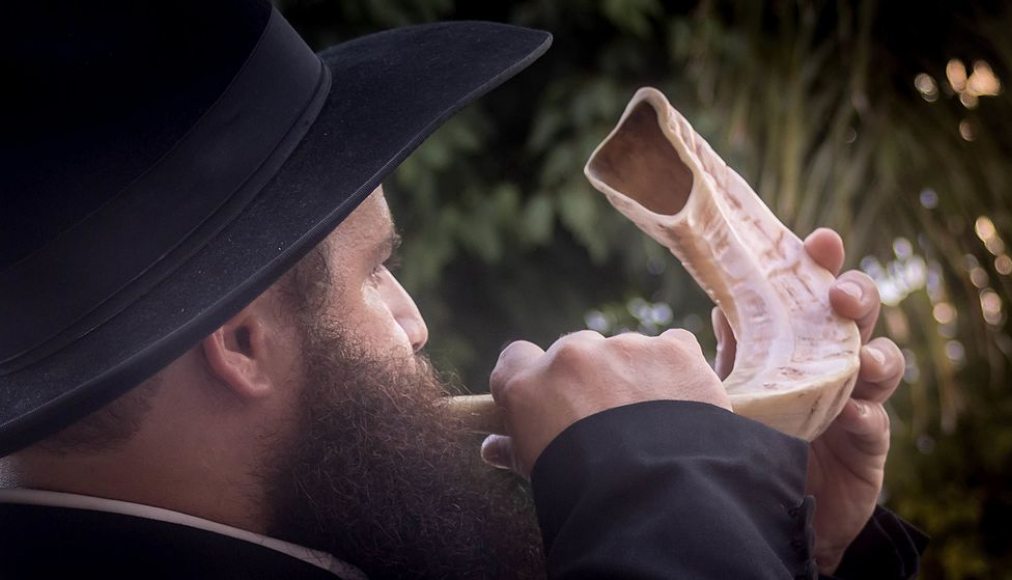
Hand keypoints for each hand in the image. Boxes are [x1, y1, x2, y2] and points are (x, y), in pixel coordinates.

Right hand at [482, 329, 729, 476]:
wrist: (653, 499)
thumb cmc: (582, 494)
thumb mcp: (538, 472)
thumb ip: (512, 450)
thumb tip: (490, 449)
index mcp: (527, 385)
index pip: (516, 358)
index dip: (534, 376)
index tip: (549, 397)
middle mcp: (570, 357)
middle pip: (577, 352)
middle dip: (591, 377)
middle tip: (611, 421)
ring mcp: (623, 349)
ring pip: (626, 351)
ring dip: (635, 376)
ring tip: (654, 425)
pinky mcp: (671, 351)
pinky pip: (674, 349)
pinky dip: (677, 373)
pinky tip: (684, 408)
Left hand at [712, 228, 902, 574]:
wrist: (766, 506)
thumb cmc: (752, 434)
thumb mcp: (736, 387)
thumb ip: (737, 349)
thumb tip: (722, 304)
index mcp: (802, 338)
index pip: (816, 291)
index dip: (823, 264)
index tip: (821, 242)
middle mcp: (834, 361)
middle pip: (859, 317)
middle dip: (857, 297)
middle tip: (840, 296)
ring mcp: (857, 401)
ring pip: (882, 363)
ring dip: (873, 354)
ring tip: (858, 357)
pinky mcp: (867, 448)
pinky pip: (875, 425)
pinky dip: (866, 416)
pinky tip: (852, 413)